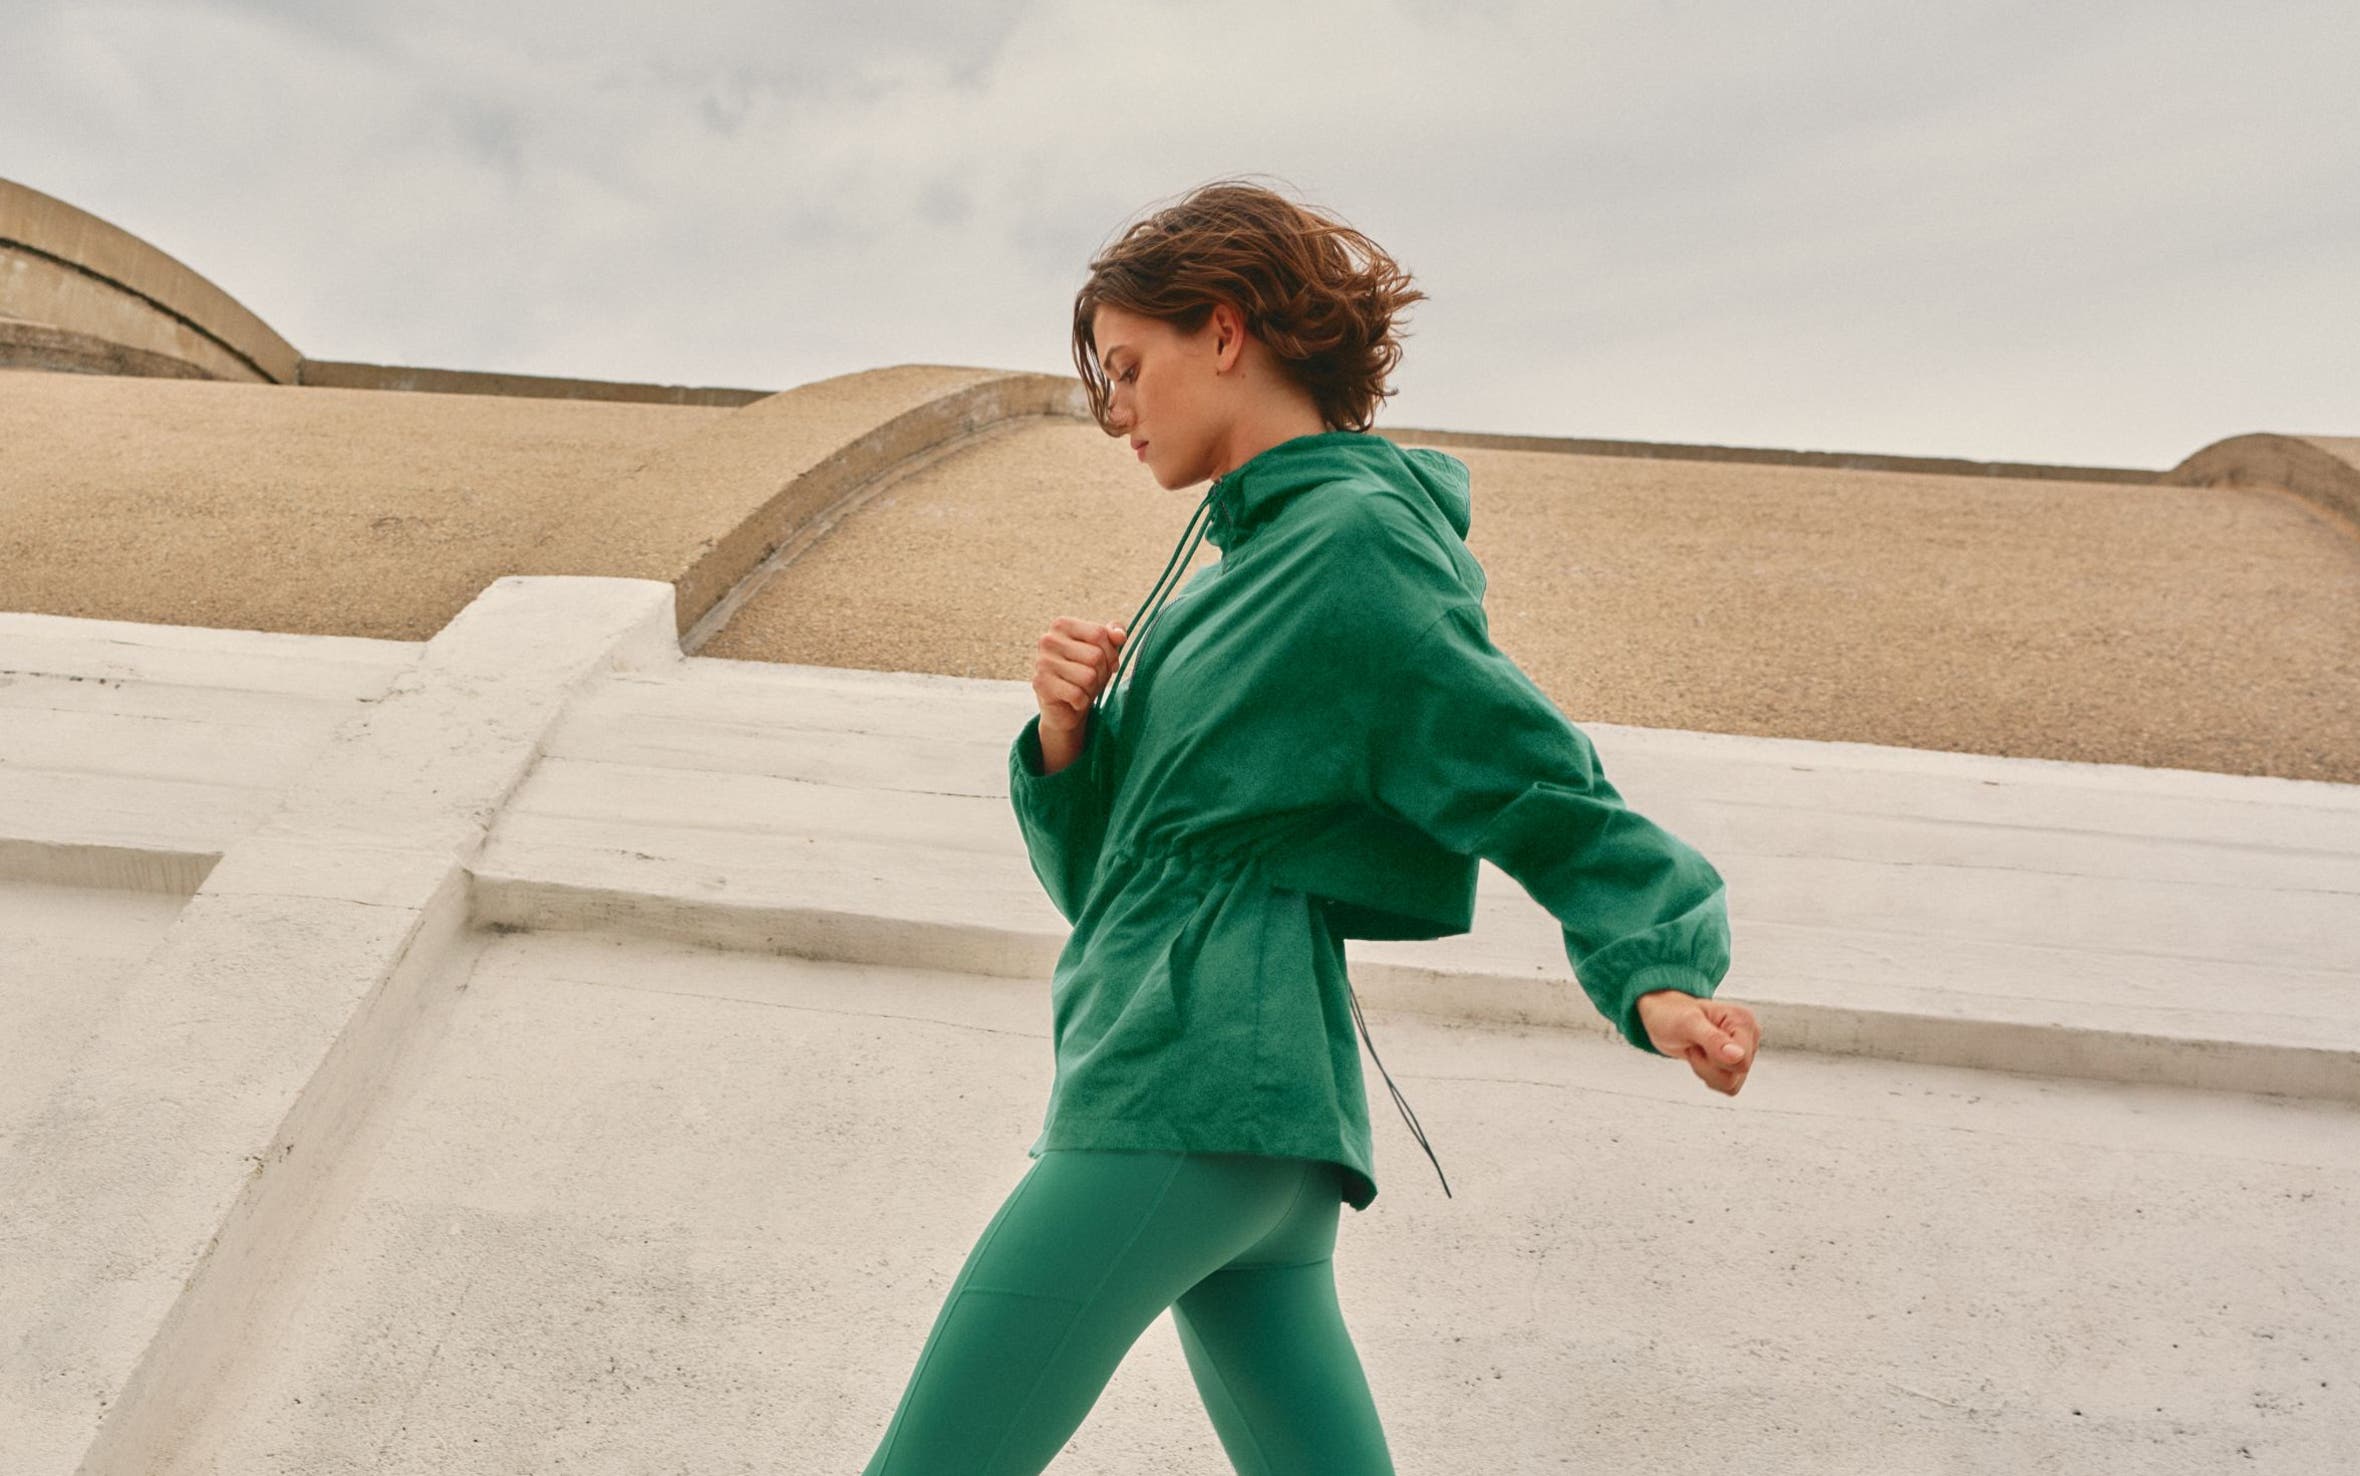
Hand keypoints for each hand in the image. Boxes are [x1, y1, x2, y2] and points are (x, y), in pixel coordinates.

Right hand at [1030, 616, 1127, 733]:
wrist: (1064, 707)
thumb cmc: (1085, 672)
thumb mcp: (1103, 651)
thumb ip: (1113, 636)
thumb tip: (1120, 636)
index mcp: (1061, 625)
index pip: (1099, 633)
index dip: (1111, 653)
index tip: (1108, 662)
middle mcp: (1048, 640)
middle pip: (1095, 656)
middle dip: (1102, 673)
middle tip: (1093, 679)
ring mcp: (1042, 662)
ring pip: (1088, 677)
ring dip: (1092, 689)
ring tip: (1082, 689)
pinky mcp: (1040, 684)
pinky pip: (1077, 694)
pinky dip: (1082, 702)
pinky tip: (1074, 700)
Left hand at [1636, 990, 1757, 1095]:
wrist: (1662, 1017)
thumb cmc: (1672, 1014)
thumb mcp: (1688, 1023)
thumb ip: (1714, 1040)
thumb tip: (1738, 1056)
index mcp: (1744, 1021)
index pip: (1742, 1062)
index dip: (1715, 1059)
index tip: (1700, 1041)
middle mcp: (1749, 1036)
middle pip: (1736, 1075)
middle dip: (1708, 1066)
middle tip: (1695, 1045)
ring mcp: (1742, 1052)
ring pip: (1731, 1084)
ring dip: (1705, 1071)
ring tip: (1697, 1049)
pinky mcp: (1734, 1064)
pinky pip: (1727, 1086)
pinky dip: (1708, 1076)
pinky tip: (1700, 1058)